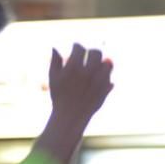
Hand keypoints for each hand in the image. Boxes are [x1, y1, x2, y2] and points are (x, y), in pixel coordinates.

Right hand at [34, 44, 112, 163]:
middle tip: (88, 55)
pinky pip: (111, 76)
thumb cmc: (59, 97)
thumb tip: (55, 47)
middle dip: (92, 52)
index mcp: (73, 68)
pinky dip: (106, 75)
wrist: (69, 117)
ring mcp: (98, 81)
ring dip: (102, 62)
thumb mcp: (53, 79)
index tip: (75, 48)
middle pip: (96, 53)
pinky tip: (99, 76)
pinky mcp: (105, 89)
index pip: (79, 48)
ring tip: (97, 64)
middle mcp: (87, 72)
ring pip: (107, 63)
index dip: (77, 46)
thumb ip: (54, 62)